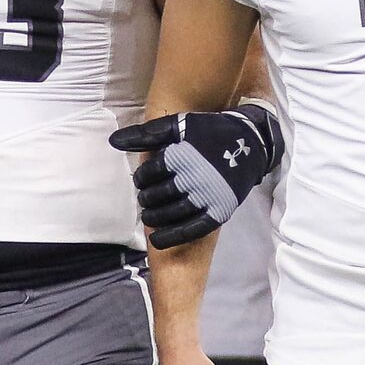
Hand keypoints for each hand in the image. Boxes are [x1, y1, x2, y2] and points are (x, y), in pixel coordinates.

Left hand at [109, 104, 282, 248]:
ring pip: (172, 213)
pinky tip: (156, 239)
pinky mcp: (219, 211)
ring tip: (149, 215)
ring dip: (154, 217)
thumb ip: (145, 134)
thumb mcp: (178, 125)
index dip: (142, 178)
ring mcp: (208, 196)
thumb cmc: (210, 133)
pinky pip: (192, 229)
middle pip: (158, 195)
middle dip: (146, 197)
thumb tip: (113, 142)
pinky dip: (172, 236)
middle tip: (146, 197)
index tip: (143, 179)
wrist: (251, 144)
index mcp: (183, 155)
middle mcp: (195, 177)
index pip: (150, 173)